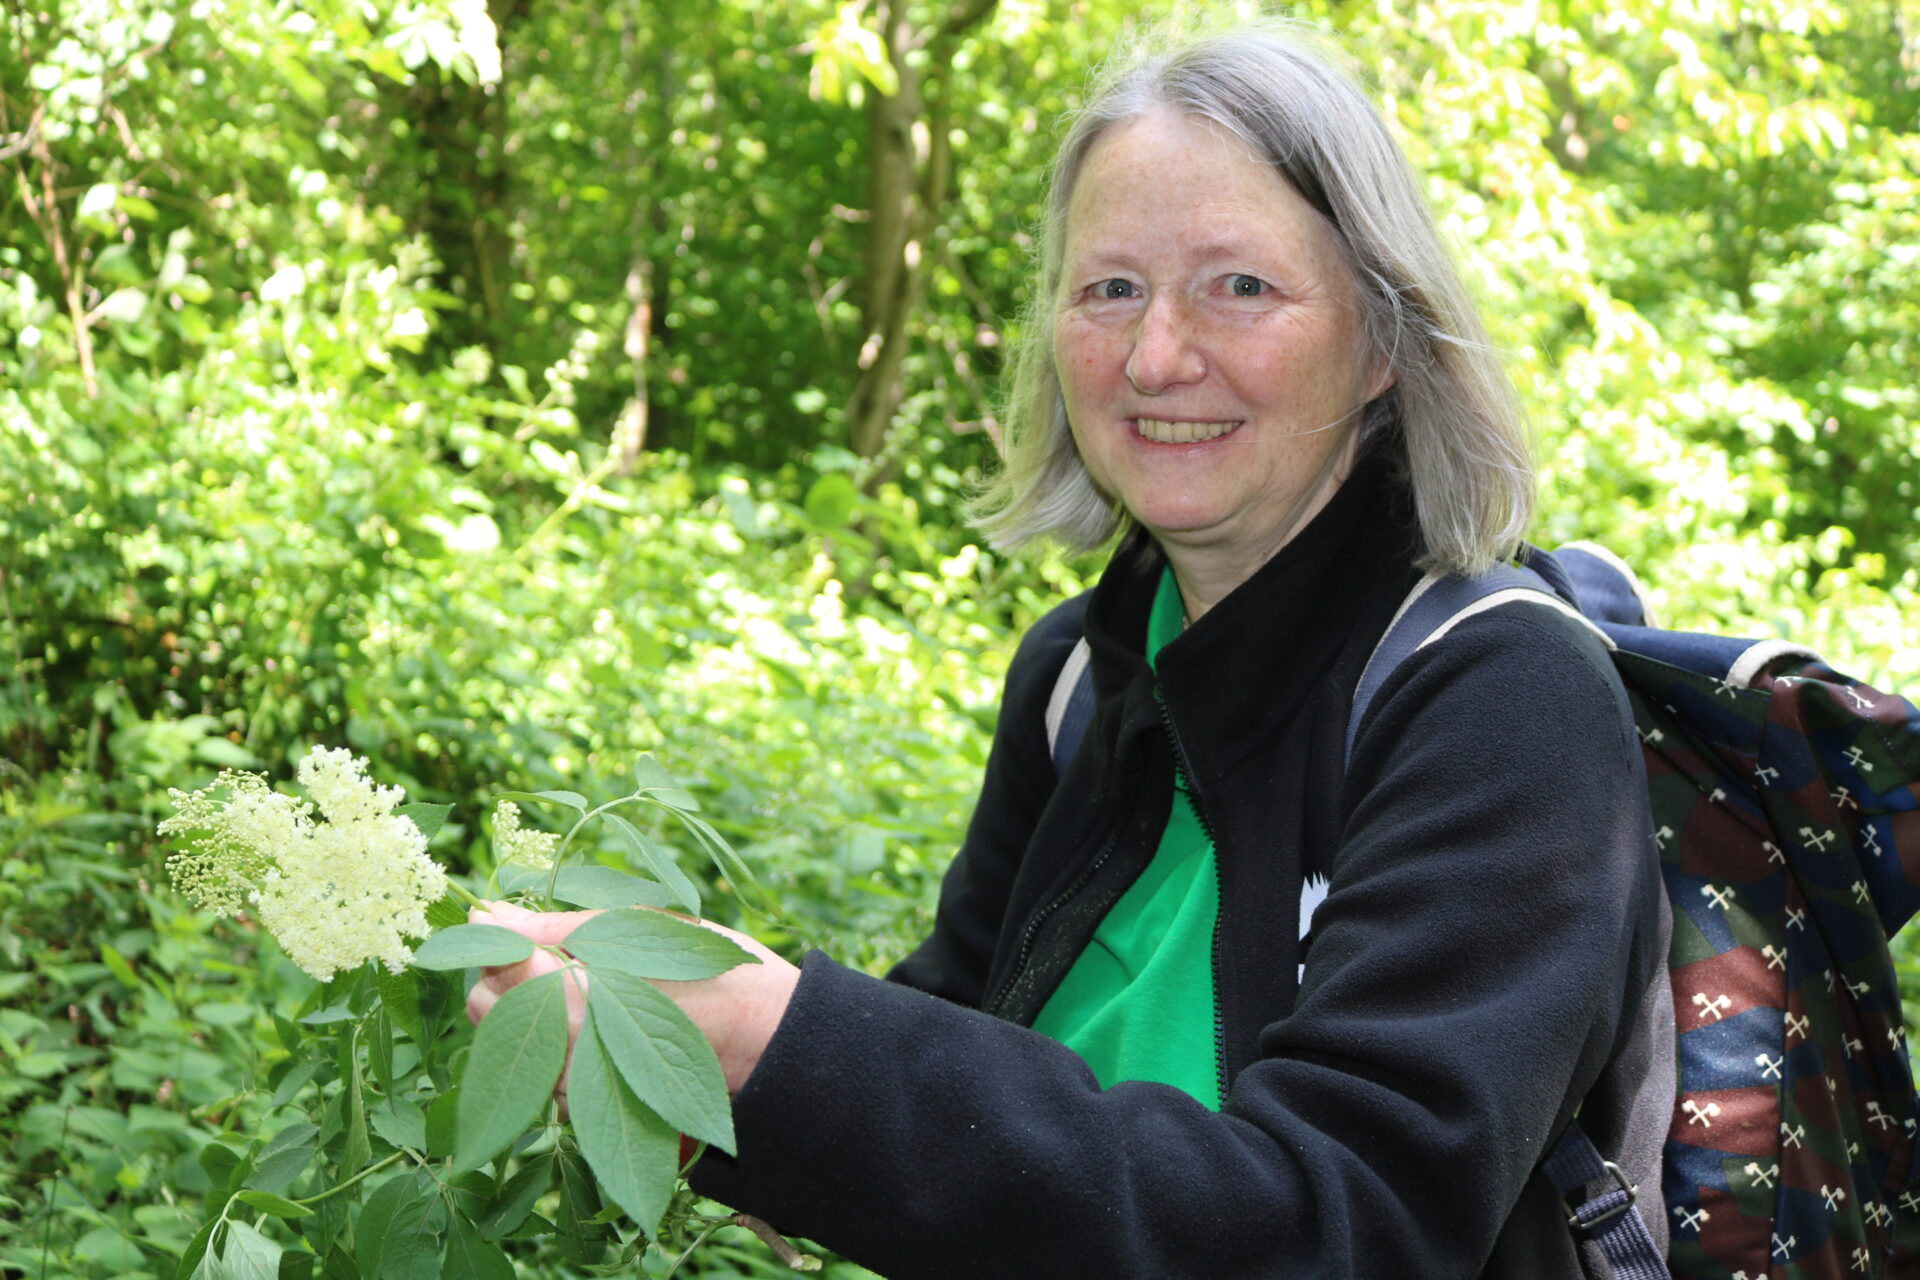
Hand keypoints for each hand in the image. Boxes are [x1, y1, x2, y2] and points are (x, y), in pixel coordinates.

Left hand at [465, 900, 801, 1095]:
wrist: (766, 1040)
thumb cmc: (711, 971)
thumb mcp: (641, 928)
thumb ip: (557, 927)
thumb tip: (487, 913)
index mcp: (579, 993)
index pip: (496, 964)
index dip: (495, 937)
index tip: (509, 921)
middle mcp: (566, 1047)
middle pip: (484, 1005)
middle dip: (500, 974)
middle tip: (545, 950)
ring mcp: (572, 1085)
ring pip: (502, 1038)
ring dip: (521, 1007)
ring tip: (576, 984)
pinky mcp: (582, 1106)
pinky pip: (533, 1066)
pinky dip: (544, 1040)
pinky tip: (588, 1020)